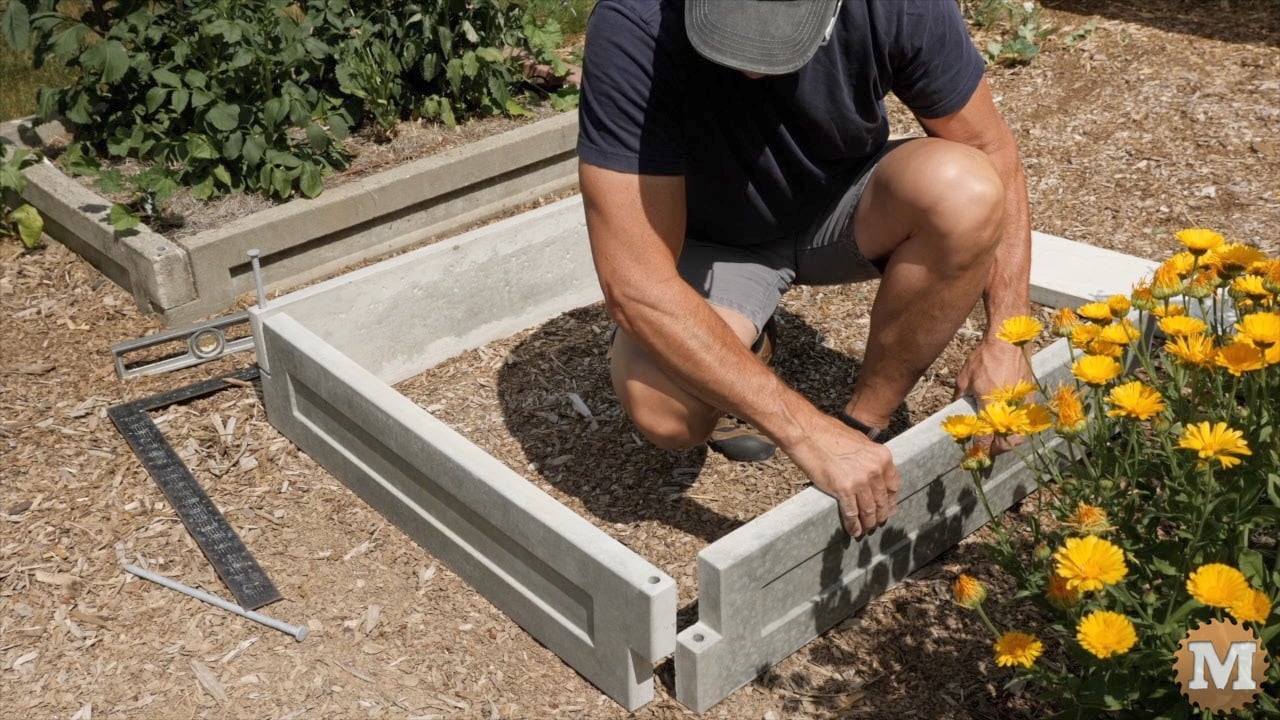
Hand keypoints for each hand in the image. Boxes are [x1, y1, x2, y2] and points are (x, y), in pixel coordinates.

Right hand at [787, 415, 901, 536]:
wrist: (807, 433)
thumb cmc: (828, 433)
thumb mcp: (859, 441)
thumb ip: (869, 458)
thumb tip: (872, 472)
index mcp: (882, 457)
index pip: (893, 485)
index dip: (891, 501)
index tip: (888, 508)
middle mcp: (874, 470)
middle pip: (882, 500)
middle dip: (880, 514)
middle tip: (877, 522)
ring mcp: (860, 481)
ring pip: (869, 509)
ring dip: (868, 522)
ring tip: (866, 529)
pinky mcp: (843, 489)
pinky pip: (852, 513)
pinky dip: (853, 525)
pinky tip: (854, 530)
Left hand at [955, 338, 1032, 454]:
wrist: (1008, 341)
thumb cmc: (984, 359)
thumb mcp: (963, 380)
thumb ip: (959, 399)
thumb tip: (954, 411)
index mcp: (989, 407)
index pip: (984, 439)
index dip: (978, 450)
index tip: (973, 455)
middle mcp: (1008, 410)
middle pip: (1006, 444)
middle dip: (996, 450)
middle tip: (987, 449)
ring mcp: (1022, 405)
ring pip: (1020, 435)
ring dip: (1009, 440)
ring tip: (998, 438)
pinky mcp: (1030, 398)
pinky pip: (1026, 420)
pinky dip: (1019, 426)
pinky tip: (1009, 423)